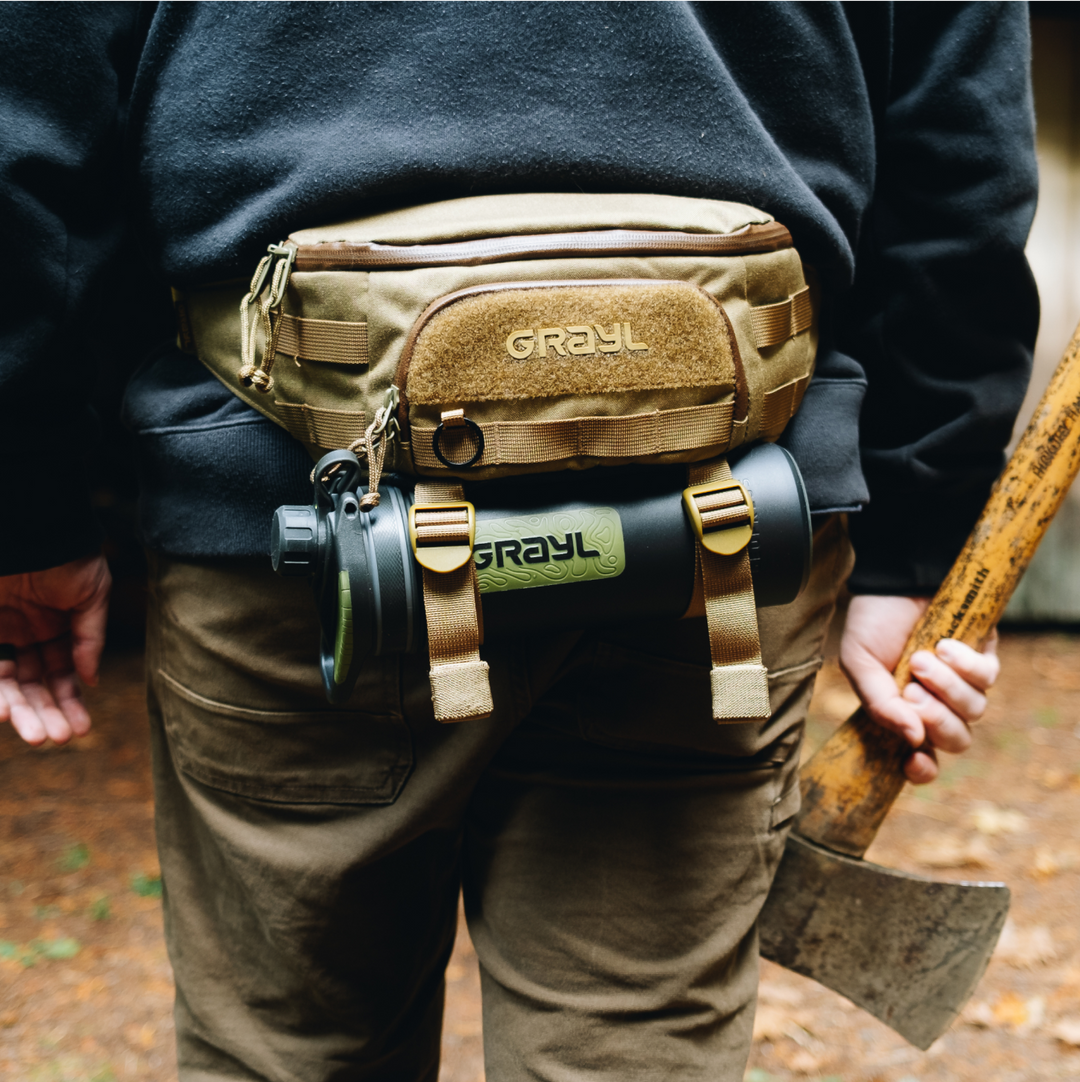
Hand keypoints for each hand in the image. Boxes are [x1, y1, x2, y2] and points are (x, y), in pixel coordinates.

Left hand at [0, 554, 110, 745]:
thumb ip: (89, 637)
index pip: (60, 672)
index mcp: (54, 625)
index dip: (69, 700)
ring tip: (36, 736)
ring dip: (21, 712)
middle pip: (32, 684)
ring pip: (7, 684)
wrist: (31, 528)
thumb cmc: (66, 555)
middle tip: (56, 740)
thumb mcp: (92, 595)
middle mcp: (23, 633)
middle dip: (45, 713)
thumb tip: (89, 679)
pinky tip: (6, 712)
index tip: (81, 729)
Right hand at [839, 594, 998, 784]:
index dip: (923, 770)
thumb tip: (912, 740)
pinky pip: (988, 678)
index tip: (915, 761)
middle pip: (955, 740)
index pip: (922, 759)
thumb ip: (880, 704)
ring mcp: (962, 684)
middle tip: (912, 693)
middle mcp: (937, 704)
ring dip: (946, 687)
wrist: (894, 579)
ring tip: (921, 659)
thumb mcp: (859, 664)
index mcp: (904, 713)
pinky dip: (966, 666)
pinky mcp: (983, 659)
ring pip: (974, 711)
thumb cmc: (872, 622)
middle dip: (937, 721)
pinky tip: (944, 645)